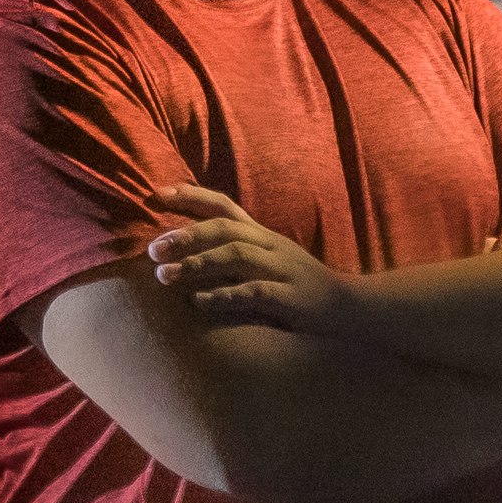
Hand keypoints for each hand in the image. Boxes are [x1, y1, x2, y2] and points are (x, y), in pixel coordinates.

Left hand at [148, 186, 353, 333]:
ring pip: (236, 256)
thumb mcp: (269, 262)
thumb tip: (186, 252)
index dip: (191, 196)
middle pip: (224, 229)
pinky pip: (254, 292)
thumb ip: (235, 254)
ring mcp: (282, 270)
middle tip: (152, 249)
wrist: (349, 308)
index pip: (224, 205)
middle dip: (186, 236)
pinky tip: (199, 302)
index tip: (156, 194)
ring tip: (165, 276)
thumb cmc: (298, 287)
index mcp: (263, 235)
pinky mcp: (291, 298)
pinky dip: (223, 295)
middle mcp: (271, 246)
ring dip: (197, 264)